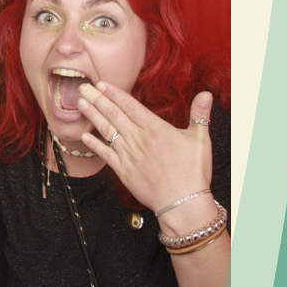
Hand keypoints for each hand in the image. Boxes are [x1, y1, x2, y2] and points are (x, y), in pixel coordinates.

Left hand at [77, 81, 213, 220]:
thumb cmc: (192, 172)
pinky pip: (105, 154)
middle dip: (97, 100)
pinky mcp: (123, 171)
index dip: (114, 93)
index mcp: (155, 128)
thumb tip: (206, 94)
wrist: (181, 201)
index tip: (101, 84)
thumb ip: (200, 115)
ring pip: (107, 131)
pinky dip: (94, 144)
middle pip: (114, 114)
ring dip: (93, 116)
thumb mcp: (200, 139)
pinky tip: (84, 136)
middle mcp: (138, 139)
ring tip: (80, 104)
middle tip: (83, 88)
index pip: (130, 105)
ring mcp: (128, 155)